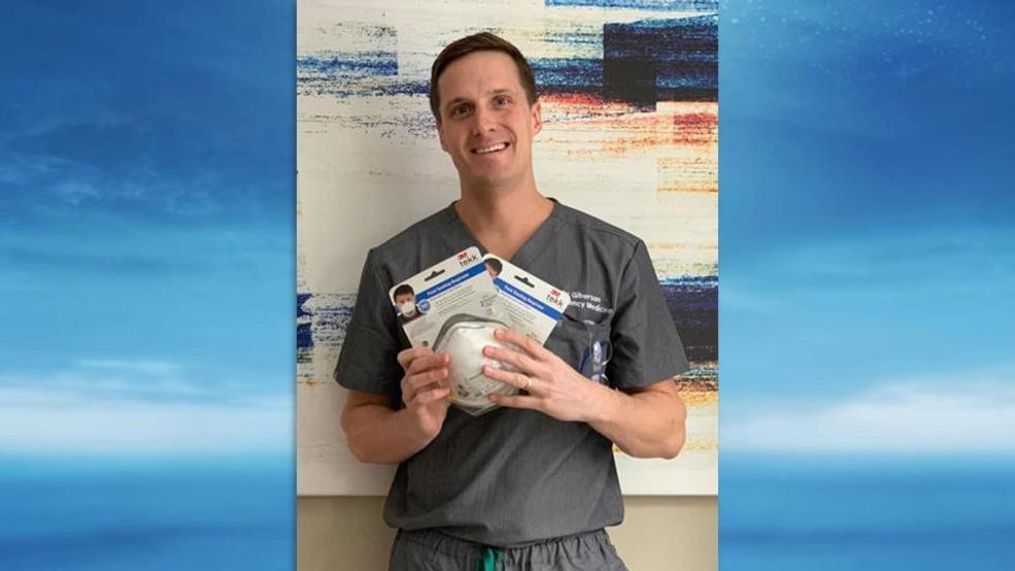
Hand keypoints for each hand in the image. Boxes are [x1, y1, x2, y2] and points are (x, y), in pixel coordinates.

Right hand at [397, 346, 451, 438]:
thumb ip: (444, 371)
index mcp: (413, 374)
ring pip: (413, 381)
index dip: (416, 351)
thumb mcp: (440, 383)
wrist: (426, 425)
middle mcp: (408, 383)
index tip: (432, 350)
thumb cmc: (433, 403)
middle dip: (430, 360)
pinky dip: (433, 393)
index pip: (405, 358)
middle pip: (413, 366)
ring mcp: (409, 396)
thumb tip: (457, 357)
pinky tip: (445, 391)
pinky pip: (420, 399)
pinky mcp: (415, 409)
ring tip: (445, 372)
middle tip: (446, 357)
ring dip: (430, 375)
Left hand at [483, 328, 612, 422]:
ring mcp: (544, 388)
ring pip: (519, 379)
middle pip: (521, 360)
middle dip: (502, 354)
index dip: (513, 337)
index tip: (498, 333)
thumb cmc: (572, 382)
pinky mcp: (543, 404)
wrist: (590, 400)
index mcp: (550, 359)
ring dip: (500, 374)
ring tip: (486, 370)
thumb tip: (521, 351)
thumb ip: (541, 359)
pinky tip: (492, 396)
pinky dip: (505, 399)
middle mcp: (546, 371)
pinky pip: (520, 401)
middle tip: (486, 350)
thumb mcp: (559, 365)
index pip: (529, 344)